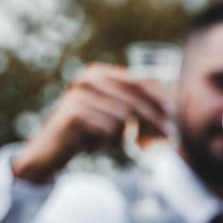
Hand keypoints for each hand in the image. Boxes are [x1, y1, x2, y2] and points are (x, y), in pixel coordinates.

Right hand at [12, 63, 171, 183]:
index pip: (136, 81)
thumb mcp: (110, 113)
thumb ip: (134, 104)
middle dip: (153, 118)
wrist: (49, 149)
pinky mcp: (74, 116)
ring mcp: (79, 96)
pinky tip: (93, 143)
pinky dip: (108, 141)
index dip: (157, 96)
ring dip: (128, 134)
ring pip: (123, 117)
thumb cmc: (86, 130)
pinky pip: (108, 130)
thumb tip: (173, 103)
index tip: (173, 111)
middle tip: (169, 133)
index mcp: (98, 73)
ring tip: (119, 140)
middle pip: (133, 99)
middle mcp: (87, 79)